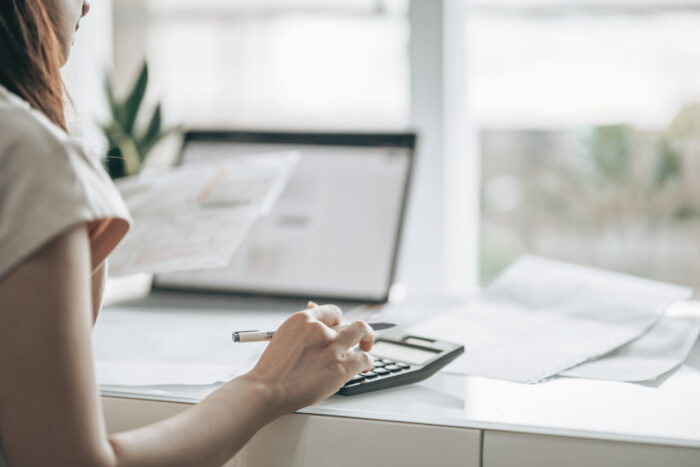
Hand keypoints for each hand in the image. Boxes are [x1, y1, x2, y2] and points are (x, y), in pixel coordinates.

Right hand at [246, 304, 374, 414]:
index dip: (339, 321)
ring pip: (361, 334)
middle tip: (359, 338)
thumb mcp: (284, 336)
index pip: (333, 312)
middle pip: (350, 322)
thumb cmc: (273, 368)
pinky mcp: (340, 368)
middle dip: (356, 330)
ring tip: (363, 349)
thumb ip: (304, 326)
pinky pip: (365, 359)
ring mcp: (332, 348)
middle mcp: (320, 330)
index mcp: (304, 319)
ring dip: (364, 342)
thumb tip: (315, 308)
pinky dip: (367, 362)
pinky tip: (364, 366)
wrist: (266, 389)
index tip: (341, 328)